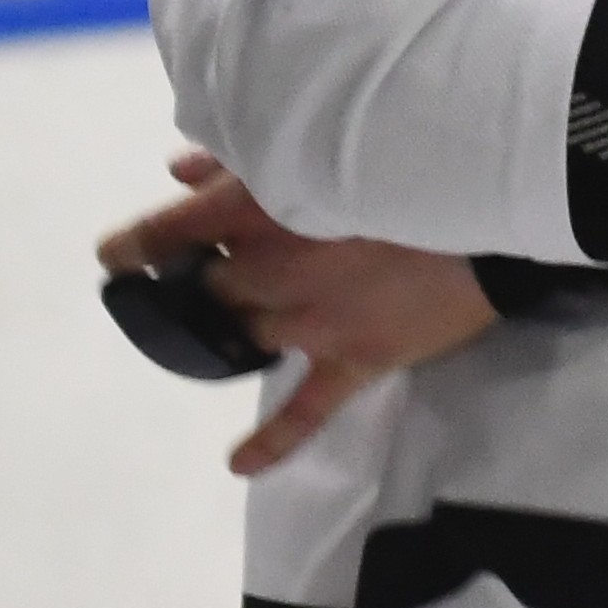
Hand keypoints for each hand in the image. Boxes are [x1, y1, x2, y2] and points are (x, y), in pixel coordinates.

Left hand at [96, 152, 497, 473]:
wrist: (488, 204)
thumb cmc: (402, 162)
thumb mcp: (317, 144)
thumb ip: (241, 159)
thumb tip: (179, 171)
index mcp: (254, 209)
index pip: (163, 233)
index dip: (132, 248)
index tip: (119, 258)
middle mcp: (269, 269)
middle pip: (207, 288)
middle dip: (201, 285)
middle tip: (212, 280)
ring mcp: (309, 321)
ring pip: (243, 335)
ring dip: (235, 330)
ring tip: (240, 324)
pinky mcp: (354, 356)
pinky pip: (306, 407)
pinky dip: (271, 440)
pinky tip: (238, 463)